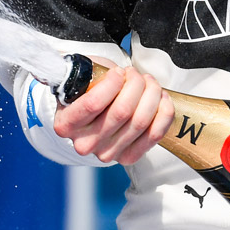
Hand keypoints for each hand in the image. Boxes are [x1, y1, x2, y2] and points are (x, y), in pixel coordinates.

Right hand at [54, 59, 174, 164]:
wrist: (93, 113)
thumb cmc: (88, 90)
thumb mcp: (81, 79)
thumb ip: (88, 74)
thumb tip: (114, 72)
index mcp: (66, 124)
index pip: (93, 103)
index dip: (112, 83)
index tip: (119, 71)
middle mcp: (84, 143)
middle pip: (122, 111)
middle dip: (135, 84)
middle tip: (135, 74)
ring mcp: (107, 153)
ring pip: (140, 121)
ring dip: (151, 95)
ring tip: (148, 82)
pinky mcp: (127, 157)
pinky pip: (154, 135)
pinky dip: (163, 113)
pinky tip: (162, 98)